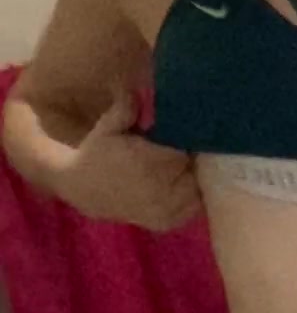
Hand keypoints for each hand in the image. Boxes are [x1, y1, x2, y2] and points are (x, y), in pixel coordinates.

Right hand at [59, 92, 202, 230]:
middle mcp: (161, 190)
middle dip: (195, 160)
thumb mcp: (108, 127)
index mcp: (150, 163)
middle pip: (197, 171)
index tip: (189, 133)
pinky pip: (192, 210)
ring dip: (195, 179)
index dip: (191, 140)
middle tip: (190, 149)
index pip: (188, 150)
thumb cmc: (97, 153)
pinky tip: (185, 185)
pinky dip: (193, 198)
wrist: (81, 188)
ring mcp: (165, 210)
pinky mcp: (166, 223)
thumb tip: (134, 89)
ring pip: (198, 190)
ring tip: (188, 167)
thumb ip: (125, 108)